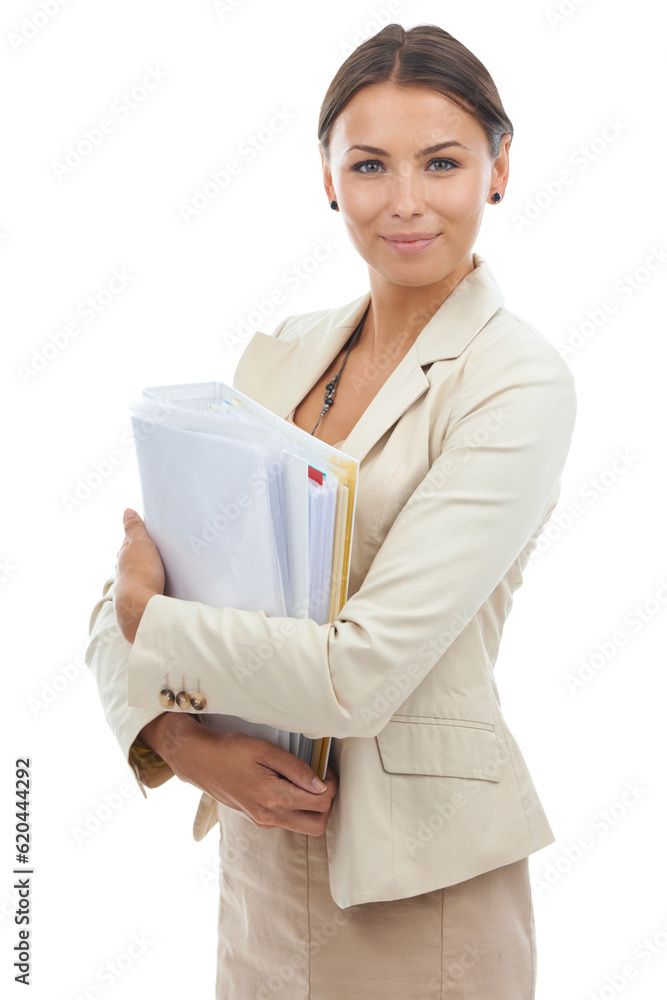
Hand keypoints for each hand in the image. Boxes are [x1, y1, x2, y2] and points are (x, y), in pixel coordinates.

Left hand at [114, 508, 164, 643]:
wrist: (142, 608)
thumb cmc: (140, 574)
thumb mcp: (139, 543)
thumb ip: (134, 528)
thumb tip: (127, 512)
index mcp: (124, 556)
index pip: (132, 541)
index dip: (142, 534)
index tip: (154, 530)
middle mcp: (127, 572)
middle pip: (140, 559)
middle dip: (150, 553)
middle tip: (167, 546)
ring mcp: (136, 587)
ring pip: (147, 574)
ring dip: (157, 570)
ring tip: (174, 566)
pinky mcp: (146, 601)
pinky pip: (156, 588)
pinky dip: (162, 584)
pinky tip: (172, 584)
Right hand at [141, 714, 338, 835]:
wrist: (199, 761)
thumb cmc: (229, 750)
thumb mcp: (263, 749)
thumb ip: (294, 768)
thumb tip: (320, 784)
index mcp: (273, 798)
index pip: (321, 802)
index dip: (332, 783)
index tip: (325, 766)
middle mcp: (270, 816)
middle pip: (317, 825)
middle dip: (327, 802)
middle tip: (322, 777)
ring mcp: (263, 821)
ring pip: (304, 826)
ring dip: (312, 807)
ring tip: (305, 779)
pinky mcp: (257, 819)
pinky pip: (288, 820)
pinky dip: (296, 806)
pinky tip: (288, 783)